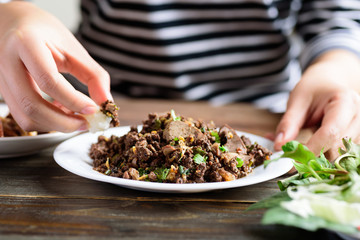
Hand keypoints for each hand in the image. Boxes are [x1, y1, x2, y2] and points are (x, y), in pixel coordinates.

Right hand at [0, 2, 112, 131]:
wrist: (11, 22)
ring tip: (76, 117)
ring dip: (55, 125)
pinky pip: (23, 117)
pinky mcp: (4, 92)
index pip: (49, 80)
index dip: (73, 100)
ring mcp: (2, 80)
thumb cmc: (44, 32)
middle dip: (64, 122)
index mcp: (26, 43)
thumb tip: (106, 102)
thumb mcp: (73, 46)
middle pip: (32, 106)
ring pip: (25, 117)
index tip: (93, 109)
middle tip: (87, 123)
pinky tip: (62, 112)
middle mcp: (7, 62)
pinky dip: (46, 122)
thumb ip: (93, 74)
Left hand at [274, 50, 359, 159]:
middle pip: (334, 147)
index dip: (310, 148)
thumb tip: (279, 146)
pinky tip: (306, 146)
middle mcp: (357, 119)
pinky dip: (317, 154)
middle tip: (286, 152)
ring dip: (313, 155)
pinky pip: (334, 155)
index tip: (289, 156)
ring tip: (295, 145)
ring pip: (334, 155)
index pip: (331, 132)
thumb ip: (289, 123)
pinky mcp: (353, 141)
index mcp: (345, 103)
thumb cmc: (314, 89)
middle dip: (309, 153)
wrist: (329, 84)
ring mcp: (358, 132)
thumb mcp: (297, 100)